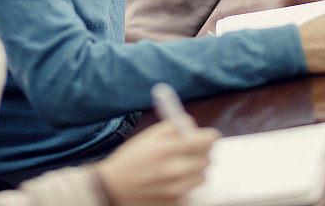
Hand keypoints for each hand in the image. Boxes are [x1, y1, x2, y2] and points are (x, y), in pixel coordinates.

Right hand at [95, 120, 219, 205]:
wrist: (114, 187)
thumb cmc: (131, 158)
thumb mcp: (149, 135)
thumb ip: (173, 128)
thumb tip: (192, 126)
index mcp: (168, 148)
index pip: (205, 141)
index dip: (210, 137)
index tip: (210, 136)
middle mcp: (175, 170)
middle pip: (207, 159)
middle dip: (203, 153)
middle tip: (194, 150)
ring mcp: (176, 190)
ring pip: (203, 176)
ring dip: (197, 169)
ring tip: (183, 166)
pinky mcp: (174, 203)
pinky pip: (191, 191)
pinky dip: (186, 185)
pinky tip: (173, 180)